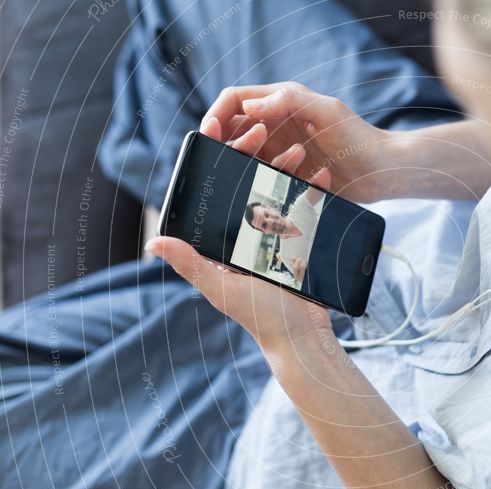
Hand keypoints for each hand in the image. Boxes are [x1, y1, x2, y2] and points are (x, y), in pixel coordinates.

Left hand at [146, 121, 331, 350]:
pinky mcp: (303, 240)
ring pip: (279, 190)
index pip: (216, 191)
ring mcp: (277, 235)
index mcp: (224, 240)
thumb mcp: (222, 288)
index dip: (218, 159)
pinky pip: (307, 208)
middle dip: (257, 154)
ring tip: (298, 150)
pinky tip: (321, 175)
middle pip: (249, 183)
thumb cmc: (260, 316)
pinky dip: (314, 190)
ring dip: (287, 166)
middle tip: (265, 134)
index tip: (224, 134)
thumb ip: (191, 265)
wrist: (305, 336)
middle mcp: (247, 233)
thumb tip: (153, 242)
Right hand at [203, 82, 392, 201]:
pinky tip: (300, 181)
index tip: (208, 132)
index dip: (216, 114)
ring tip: (292, 160)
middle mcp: (275, 127)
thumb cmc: (359, 138)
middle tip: (241, 153)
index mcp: (280, 103)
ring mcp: (280, 153)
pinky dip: (273, 181)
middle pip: (232, 132)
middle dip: (228, 143)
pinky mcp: (287, 177)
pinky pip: (265, 180)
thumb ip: (290, 102)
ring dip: (254, 164)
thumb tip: (248, 107)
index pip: (234, 101)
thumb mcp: (327, 112)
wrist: (382, 172)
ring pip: (246, 159)